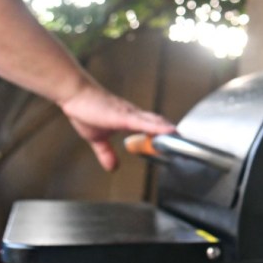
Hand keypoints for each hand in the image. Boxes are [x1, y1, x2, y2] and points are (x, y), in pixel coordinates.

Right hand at [59, 82, 175, 170]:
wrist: (74, 95)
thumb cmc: (85, 109)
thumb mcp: (97, 139)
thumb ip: (106, 152)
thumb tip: (112, 167)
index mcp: (129, 120)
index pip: (153, 129)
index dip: (165, 137)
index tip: (177, 146)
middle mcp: (134, 115)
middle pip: (159, 125)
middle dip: (173, 136)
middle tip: (187, 147)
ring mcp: (130, 114)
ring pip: (155, 122)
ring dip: (170, 131)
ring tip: (183, 140)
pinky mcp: (123, 115)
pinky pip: (144, 122)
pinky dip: (158, 127)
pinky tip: (169, 130)